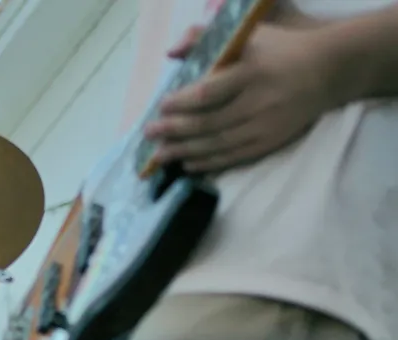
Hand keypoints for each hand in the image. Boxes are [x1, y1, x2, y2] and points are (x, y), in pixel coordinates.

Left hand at [145, 19, 339, 173]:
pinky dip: (209, 162)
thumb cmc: (279, 49)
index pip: (210, 92)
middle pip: (210, 122)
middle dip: (175, 131)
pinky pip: (235, 156)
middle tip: (149, 134)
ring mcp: (266, 125)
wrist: (329, 70)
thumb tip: (171, 51)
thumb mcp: (247, 36)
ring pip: (219, 143)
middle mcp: (259, 101)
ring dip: (186, 151)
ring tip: (159, 155)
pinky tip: (188, 164)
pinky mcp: (272, 141)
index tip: (161, 105)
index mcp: (251, 71)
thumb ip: (205, 38)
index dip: (182, 102)